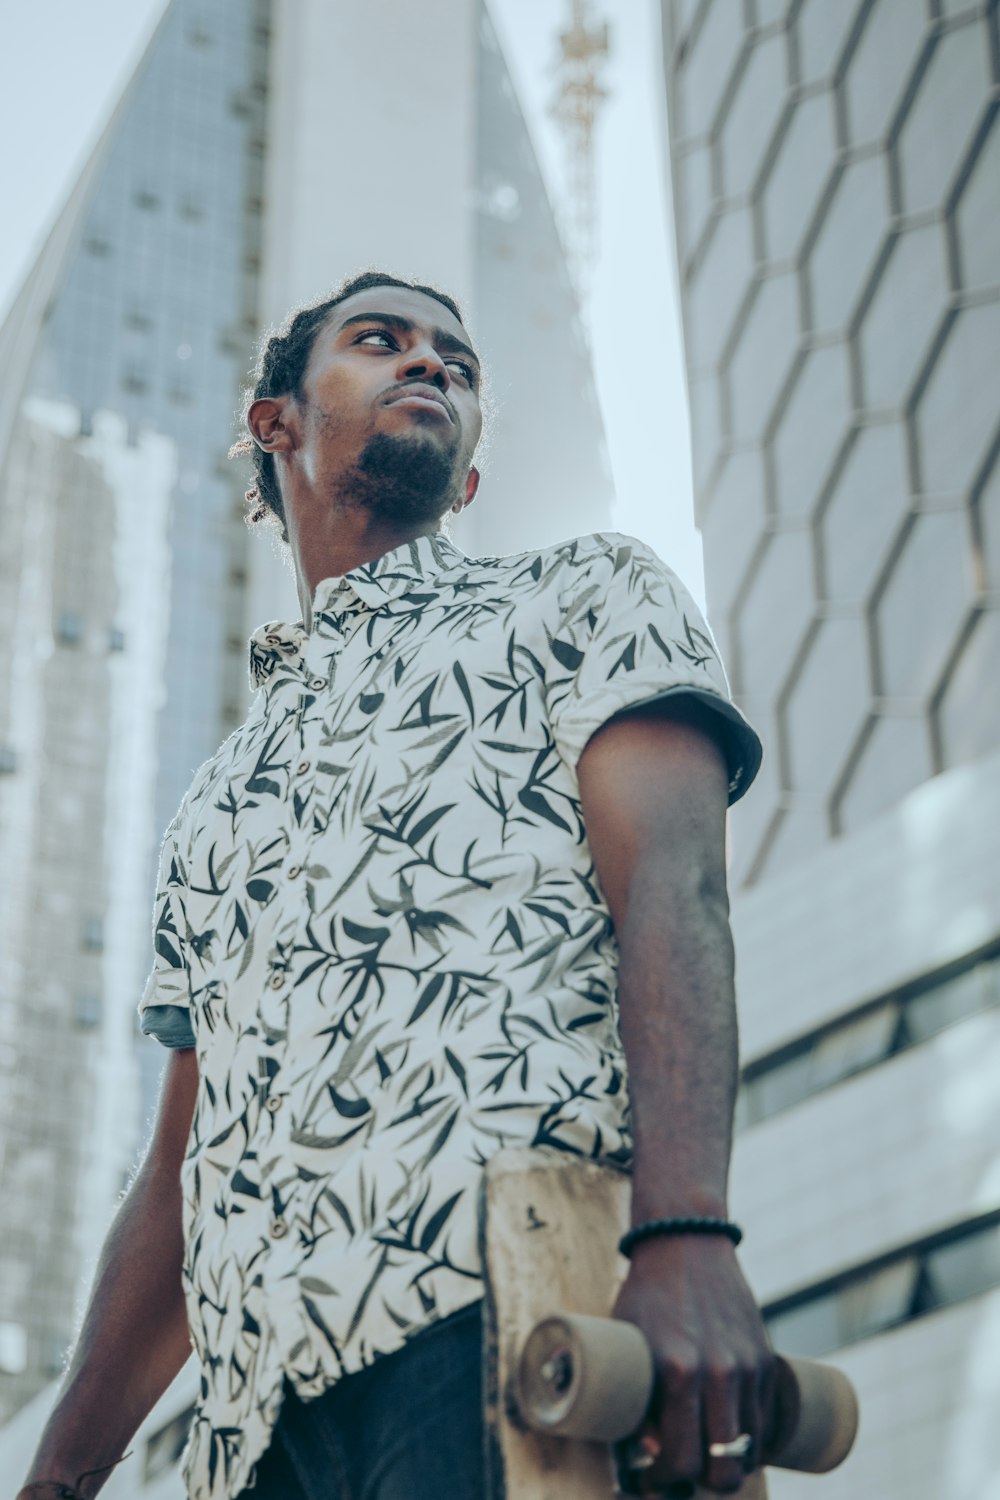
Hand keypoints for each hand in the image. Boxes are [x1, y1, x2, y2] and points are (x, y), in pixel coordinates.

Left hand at [610, 1234, 775, 1494]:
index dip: (664, 1483)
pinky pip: (766, 1421)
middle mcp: (719, 1372)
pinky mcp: (766, 1359)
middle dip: (703, 1484)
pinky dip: (752, 1439)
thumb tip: (651, 1451)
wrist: (685, 1241)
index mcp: (677, 1370)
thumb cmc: (647, 1295)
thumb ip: (638, 1399)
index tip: (652, 1480)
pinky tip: (728, 1436)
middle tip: (681, 1475)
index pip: (682, 1461)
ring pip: (751, 1450)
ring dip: (728, 1462)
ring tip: (703, 1454)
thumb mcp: (630, 1344)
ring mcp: (748, 1367)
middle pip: (725, 1469)